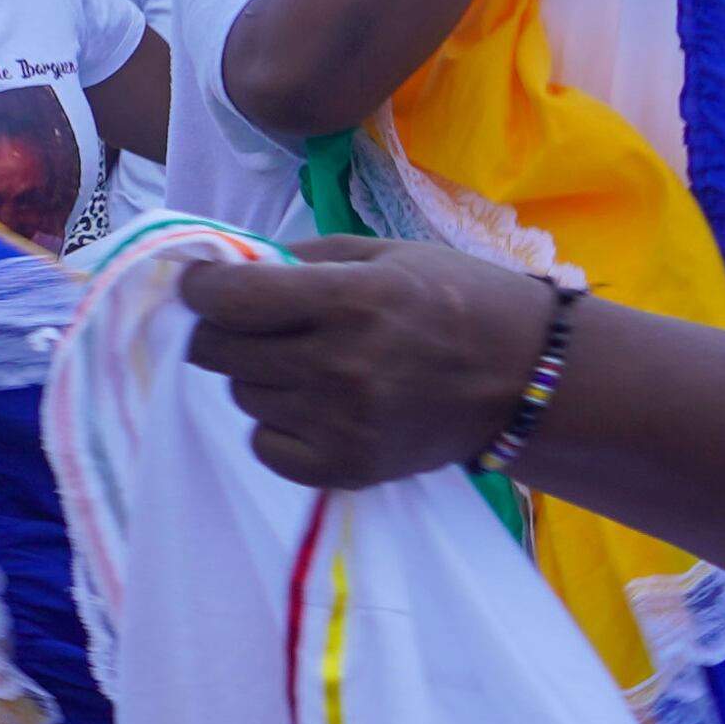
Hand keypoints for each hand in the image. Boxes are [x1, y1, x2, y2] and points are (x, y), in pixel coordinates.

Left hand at [178, 240, 564, 488]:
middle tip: (255, 323)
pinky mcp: (346, 469)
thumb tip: (229, 266)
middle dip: (224, 330)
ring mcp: (341, 424)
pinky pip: (265, 446)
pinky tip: (313, 406)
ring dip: (258, 376)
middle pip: (221, 352)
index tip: (204, 283)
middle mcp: (339, 365)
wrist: (524, 379)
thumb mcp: (386, 254)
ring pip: (243, 396)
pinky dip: (276, 425)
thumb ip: (304, 259)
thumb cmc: (456, 301)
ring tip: (307, 363)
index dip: (201, 287)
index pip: (229, 300)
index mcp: (350, 300)